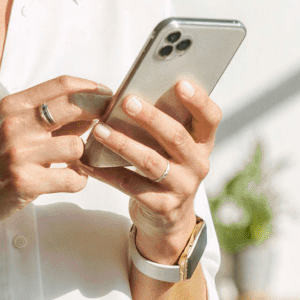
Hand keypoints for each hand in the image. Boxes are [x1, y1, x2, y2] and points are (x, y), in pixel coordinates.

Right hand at [0, 76, 109, 246]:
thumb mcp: (7, 127)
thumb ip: (41, 116)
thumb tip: (88, 108)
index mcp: (12, 106)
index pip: (62, 85)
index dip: (92, 88)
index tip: (107, 96)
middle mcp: (15, 124)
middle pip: (77, 108)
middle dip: (99, 117)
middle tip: (105, 129)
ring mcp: (20, 154)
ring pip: (78, 147)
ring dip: (84, 158)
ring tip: (76, 164)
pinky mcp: (25, 183)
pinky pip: (73, 178)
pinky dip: (77, 181)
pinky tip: (68, 181)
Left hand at [80, 79, 223, 260]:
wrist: (167, 217)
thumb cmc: (165, 167)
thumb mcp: (172, 146)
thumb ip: (163, 122)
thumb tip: (133, 92)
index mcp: (203, 142)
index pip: (210, 117)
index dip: (198, 100)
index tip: (180, 82)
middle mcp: (198, 164)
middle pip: (177, 137)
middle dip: (151, 117)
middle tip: (127, 101)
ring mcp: (182, 187)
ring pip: (151, 162)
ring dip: (123, 143)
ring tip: (100, 130)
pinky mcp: (163, 206)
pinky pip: (131, 186)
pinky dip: (107, 173)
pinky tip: (88, 162)